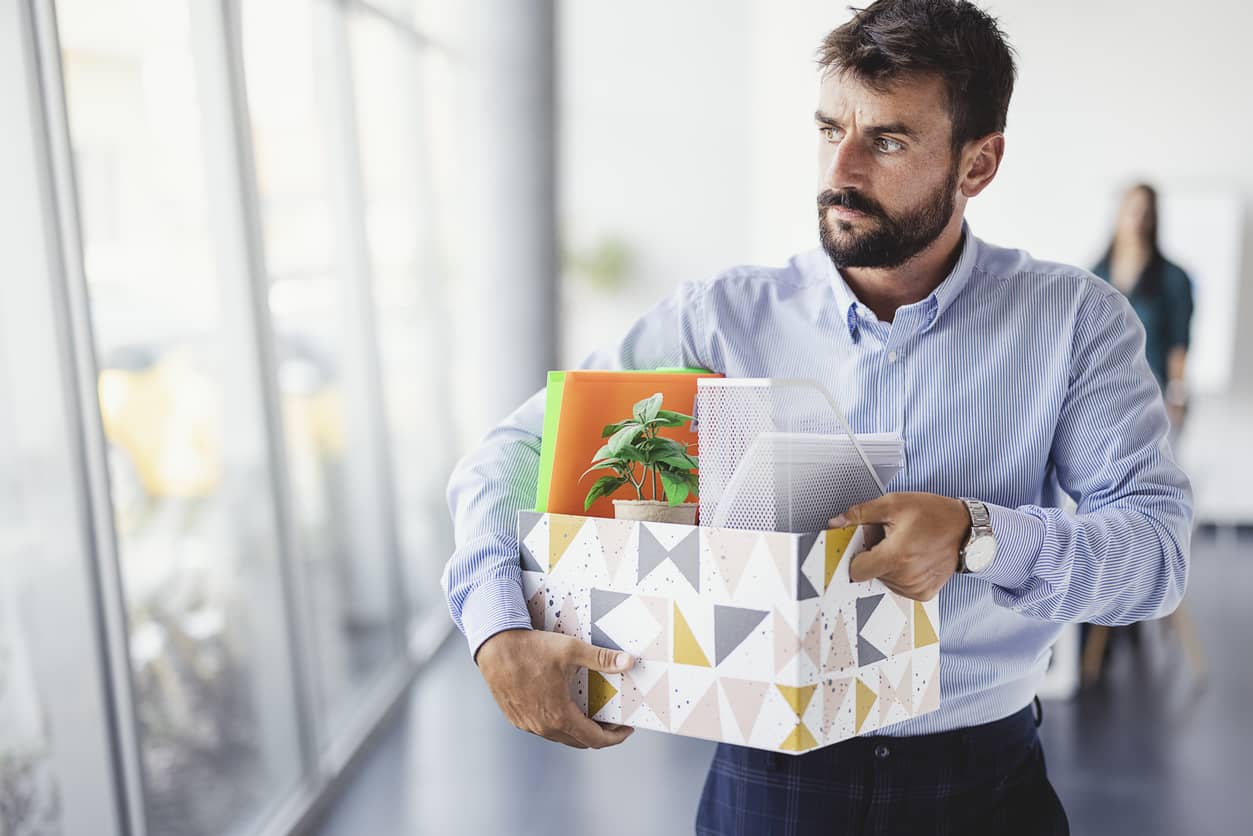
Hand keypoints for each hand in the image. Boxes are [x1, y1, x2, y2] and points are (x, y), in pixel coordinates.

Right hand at [475, 628, 636, 749]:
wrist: (495, 646)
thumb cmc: (532, 648)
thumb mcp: (572, 650)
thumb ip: (602, 659)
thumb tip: (629, 662)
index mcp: (559, 715)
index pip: (595, 739)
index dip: (615, 737)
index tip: (626, 729)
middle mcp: (542, 726)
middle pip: (579, 741)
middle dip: (600, 733)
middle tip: (612, 720)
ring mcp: (527, 724)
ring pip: (560, 736)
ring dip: (578, 729)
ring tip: (590, 713)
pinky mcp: (516, 718)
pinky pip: (543, 728)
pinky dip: (559, 723)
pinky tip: (564, 706)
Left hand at [830, 492, 970, 600]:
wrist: (966, 529)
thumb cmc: (933, 514)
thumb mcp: (894, 503)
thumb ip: (861, 514)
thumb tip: (836, 523)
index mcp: (895, 557)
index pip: (856, 570)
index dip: (856, 555)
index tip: (864, 544)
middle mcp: (905, 578)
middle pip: (870, 573)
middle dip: (874, 556)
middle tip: (891, 539)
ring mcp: (915, 588)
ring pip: (883, 581)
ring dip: (888, 565)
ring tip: (905, 546)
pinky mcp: (923, 594)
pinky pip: (899, 587)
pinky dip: (901, 574)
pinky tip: (913, 558)